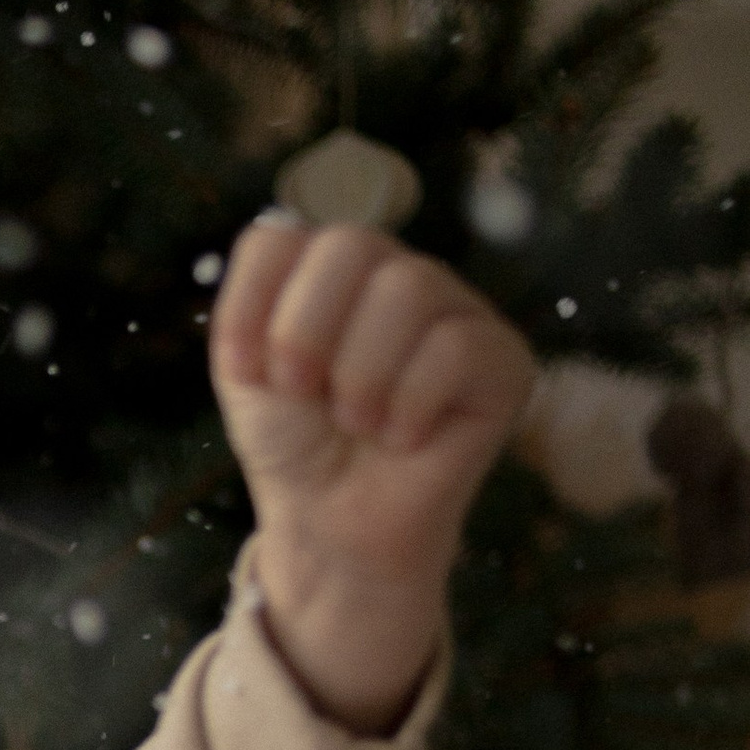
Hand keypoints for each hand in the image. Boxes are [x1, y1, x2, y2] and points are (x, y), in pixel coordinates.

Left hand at [211, 217, 534, 732]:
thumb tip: (283, 228)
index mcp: (331, 269)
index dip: (252, 306)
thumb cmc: (296, 442)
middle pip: (351, 244)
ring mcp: (457, 310)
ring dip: (360, 373)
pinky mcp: (504, 360)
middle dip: (305, 332)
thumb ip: (255, 293)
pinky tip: (403, 437)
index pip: (282, 236)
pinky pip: (456, 346)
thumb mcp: (246, 368)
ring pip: (410, 288)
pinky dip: (410, 402)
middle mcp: (398, 273)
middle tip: (303, 393)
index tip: (248, 373)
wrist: (332, 521)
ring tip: (357, 421)